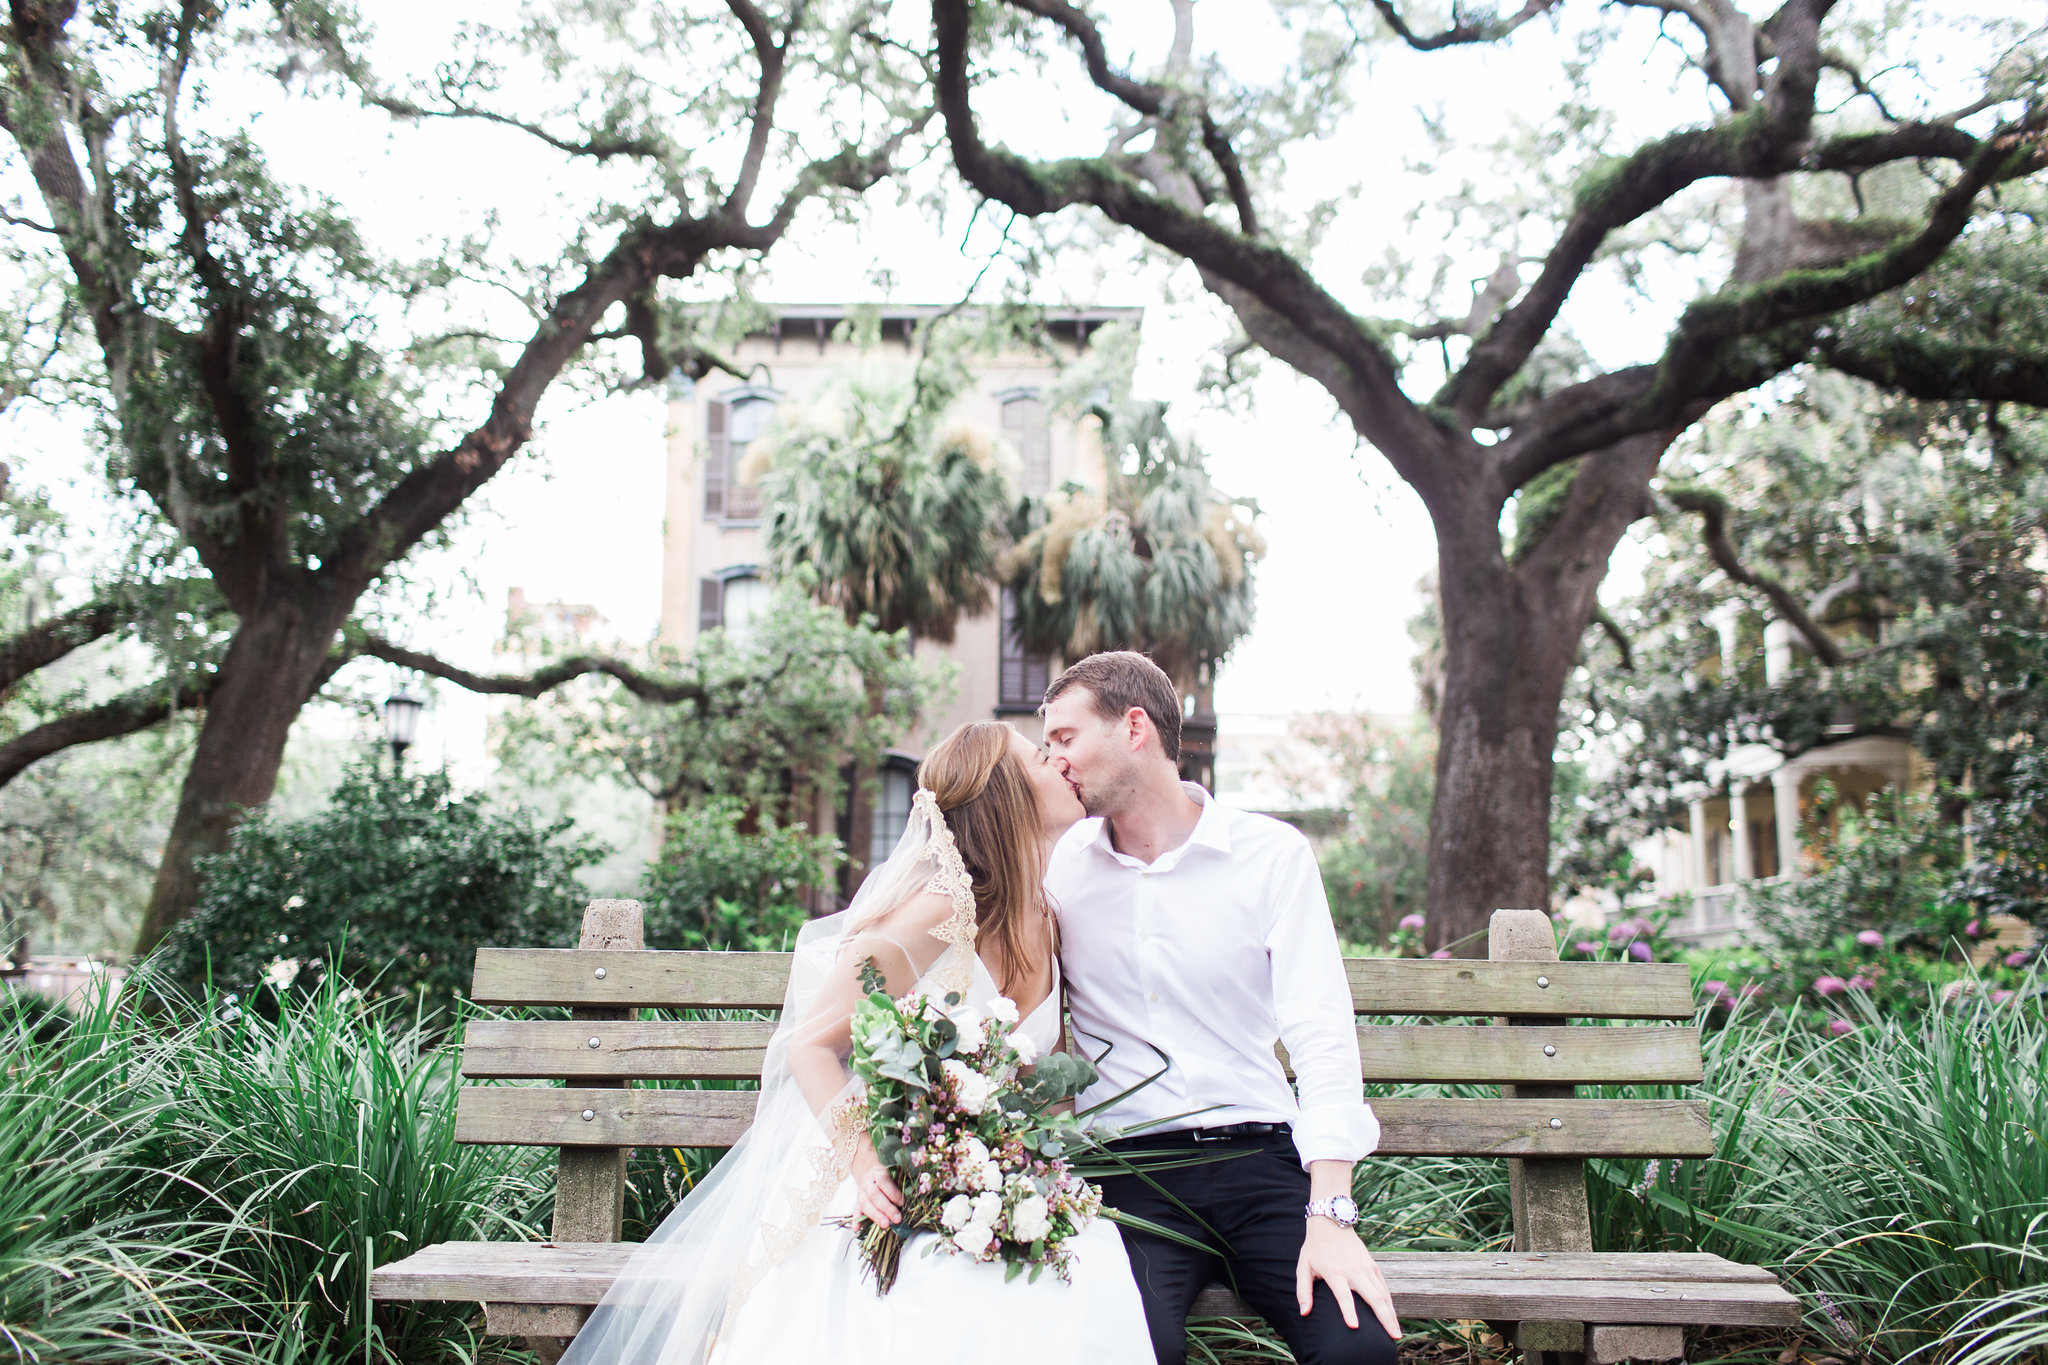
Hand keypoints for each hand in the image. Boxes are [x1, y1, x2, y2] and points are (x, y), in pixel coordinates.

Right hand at [852, 1147, 903, 1226]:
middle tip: (897, 1219)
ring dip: (875, 1216)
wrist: (868, 1171)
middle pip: (875, 1195)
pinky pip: (855, 1211)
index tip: (902, 1203)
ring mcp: (861, 1193)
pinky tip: (857, 1229)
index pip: (884, 1181)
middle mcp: (868, 1183)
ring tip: (885, 1225)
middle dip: (886, 1208)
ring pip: (865, 1204)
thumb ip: (898, 1185)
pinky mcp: (857, 1202)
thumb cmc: (885, 1175)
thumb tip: (910, 1200)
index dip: (893, 1193)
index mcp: (878, 1173)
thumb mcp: (892, 1174)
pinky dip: (856, 1221)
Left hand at [1296, 1217, 1399, 1339]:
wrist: (1331, 1222)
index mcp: (1335, 1273)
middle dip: (1384, 1318)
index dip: (1348, 1312)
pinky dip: (1389, 1302)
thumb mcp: (1303, 1267)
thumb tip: (1304, 1313)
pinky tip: (1393, 1315)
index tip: (1354, 1327)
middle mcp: (1354, 1271)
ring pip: (1383, 1294)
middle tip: (1393, 1337)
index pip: (1343, 1296)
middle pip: (1373, 1297)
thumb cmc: (1314, 1248)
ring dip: (1391, 1313)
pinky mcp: (1372, 1265)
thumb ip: (1303, 1291)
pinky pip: (1383, 1286)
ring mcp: (1366, 1268)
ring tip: (1396, 1333)